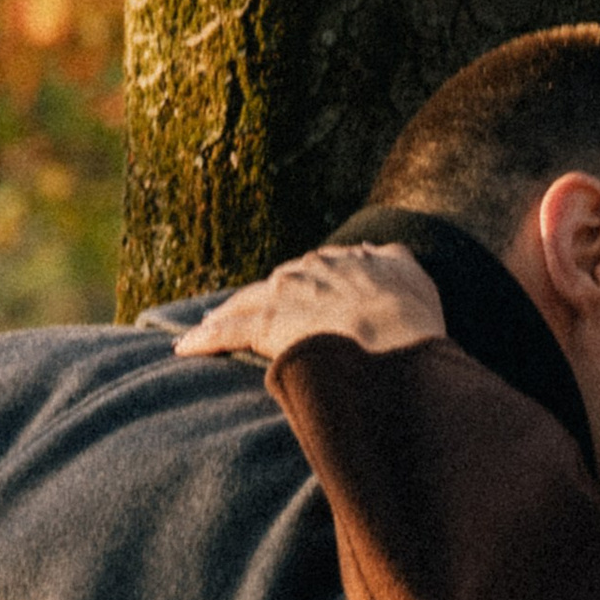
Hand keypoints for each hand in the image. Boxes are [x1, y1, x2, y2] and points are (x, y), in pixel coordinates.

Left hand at [173, 242, 446, 365]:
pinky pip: (227, 331)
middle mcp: (310, 270)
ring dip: (226, 314)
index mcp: (343, 260)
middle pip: (276, 284)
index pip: (312, 272)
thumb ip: (396, 260)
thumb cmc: (412, 318)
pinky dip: (204, 340)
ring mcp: (285, 295)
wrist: (394, 338)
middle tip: (245, 315)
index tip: (291, 298)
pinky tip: (184, 348)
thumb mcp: (415, 277)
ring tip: (207, 325)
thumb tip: (382, 251)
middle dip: (261, 299)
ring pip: (246, 303)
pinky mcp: (265, 324)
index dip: (300, 288)